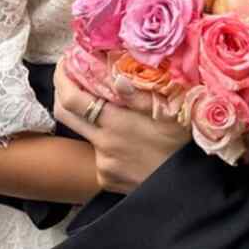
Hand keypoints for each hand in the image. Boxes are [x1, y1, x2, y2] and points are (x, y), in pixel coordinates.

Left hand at [52, 64, 190, 193]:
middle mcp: (103, 144)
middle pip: (64, 114)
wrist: (186, 188)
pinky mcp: (106, 179)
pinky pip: (97, 154)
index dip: (62, 77)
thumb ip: (141, 97)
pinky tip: (123, 139)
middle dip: (63, 91)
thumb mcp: (171, 115)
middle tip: (72, 75)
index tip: (65, 61)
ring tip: (105, 104)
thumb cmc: (184, 146)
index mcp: (116, 124)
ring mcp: (102, 164)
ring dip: (88, 117)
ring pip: (83, 134)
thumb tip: (118, 78)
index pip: (72, 99)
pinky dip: (104, 142)